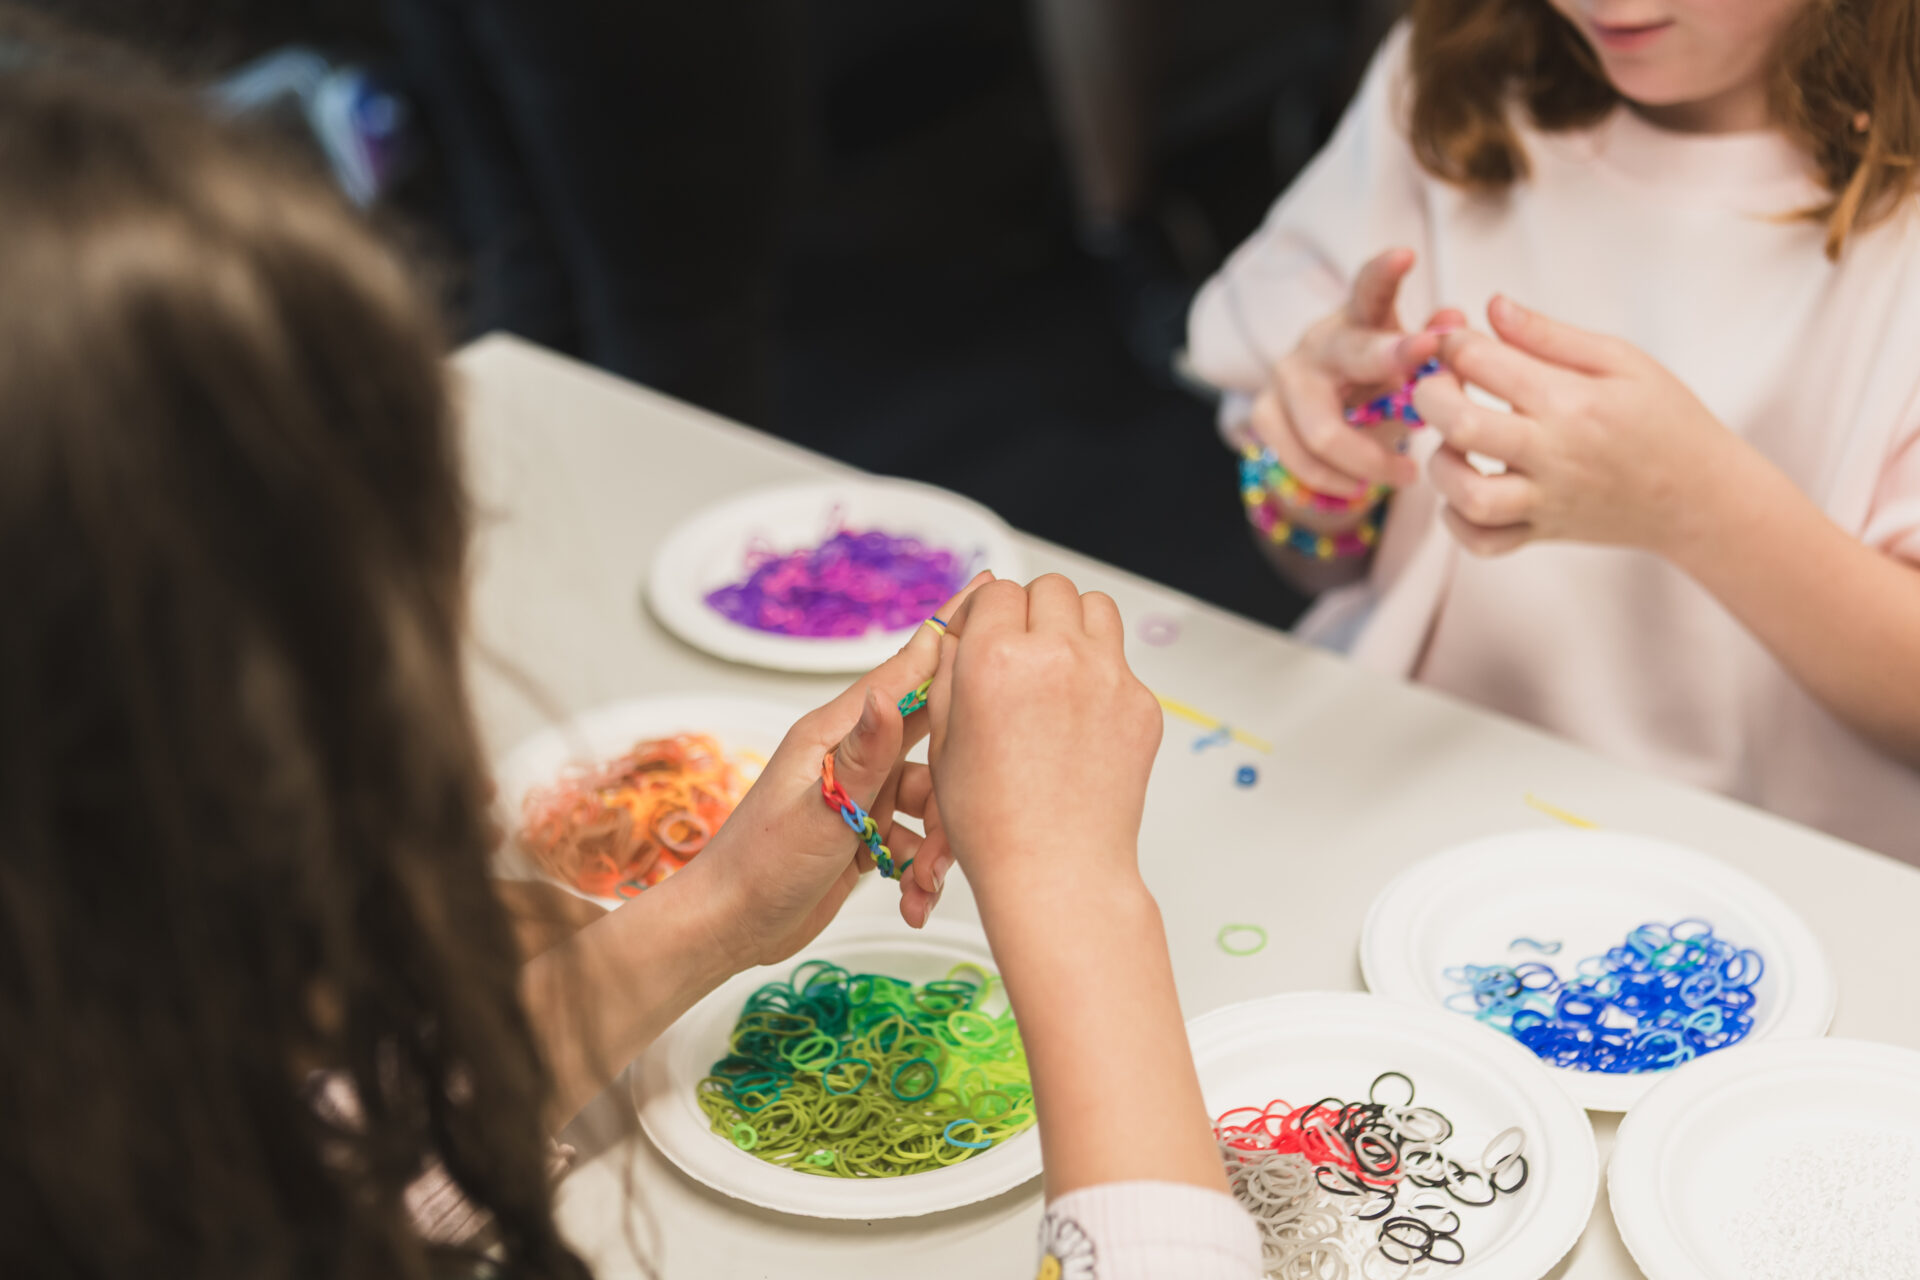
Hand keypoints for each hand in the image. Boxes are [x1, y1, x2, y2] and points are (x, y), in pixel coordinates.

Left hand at [692, 572, 987, 966]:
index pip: (905, 670)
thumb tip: (886, 696)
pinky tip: (912, 895)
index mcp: (836, 733)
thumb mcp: (818, 811)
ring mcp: (861, 792)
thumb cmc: (759, 867)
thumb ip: (861, 756)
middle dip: (961, 778)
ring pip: (933, 797)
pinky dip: (921, 868)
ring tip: (924, 880)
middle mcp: (852, 754)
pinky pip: (917, 835)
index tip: (991, 588)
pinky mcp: (866, 829)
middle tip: (974, 809)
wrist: (731, 927)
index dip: (951, 631)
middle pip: (935, 735)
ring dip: (937, 842)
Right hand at [921, 575, 1162, 913]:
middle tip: (1020, 651)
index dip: (987, 614)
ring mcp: (1108, 678)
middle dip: (1031, 612)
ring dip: (1073, 626)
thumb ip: (952, 670)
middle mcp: (1057, 657)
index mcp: (996, 659)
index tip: (986, 634)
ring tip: (1056, 668)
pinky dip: (1100, 675)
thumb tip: (962, 630)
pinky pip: (1120, 662)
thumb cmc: (995, 822)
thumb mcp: (944, 739)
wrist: (1057, 871)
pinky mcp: (1141, 704)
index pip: (998, 591)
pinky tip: (1079, 719)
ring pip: (1096, 608)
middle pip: (1050, 590)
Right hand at [1245, 247, 1461, 502]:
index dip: (1385, 272)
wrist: (1325, 424)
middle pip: (1350, 354)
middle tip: (1426, 374)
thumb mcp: (1412, 370)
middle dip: (1388, 361)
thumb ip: (1436, 351)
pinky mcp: (1263, 413)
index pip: (1370, 288)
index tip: (1406, 254)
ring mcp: (1285, 376)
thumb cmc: (1380, 386)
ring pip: (1324, 431)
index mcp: (1361, 318)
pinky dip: (1337, 481)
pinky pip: (1302, 461)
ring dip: (1370, 463)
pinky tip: (1360, 486)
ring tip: (1407, 476)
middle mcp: (1320, 340)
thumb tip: (1455, 322)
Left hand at [1415, 296, 1739, 557]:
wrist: (1701, 496)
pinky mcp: (1542, 534)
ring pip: (1467, 496)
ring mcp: (1545, 501)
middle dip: (1430, 397)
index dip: (1454, 344)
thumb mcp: (1621, 360)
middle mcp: (1553, 453)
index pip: (1483, 363)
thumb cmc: (1664, 418)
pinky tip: (1464, 489)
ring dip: (1441, 466)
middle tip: (1438, 386)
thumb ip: (1549, 335)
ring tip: (1452, 443)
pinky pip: (1482, 541)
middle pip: (1461, 426)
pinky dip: (1458, 521)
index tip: (1457, 342)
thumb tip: (1492, 305)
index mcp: (1571, 400)